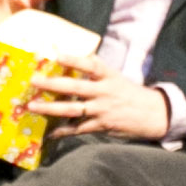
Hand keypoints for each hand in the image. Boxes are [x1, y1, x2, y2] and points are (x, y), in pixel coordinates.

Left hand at [30, 60, 167, 140]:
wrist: (154, 115)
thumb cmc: (130, 93)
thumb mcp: (116, 76)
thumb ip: (97, 68)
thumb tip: (80, 53)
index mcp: (108, 76)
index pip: (90, 65)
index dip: (73, 59)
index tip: (56, 54)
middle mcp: (104, 92)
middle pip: (75, 88)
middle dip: (52, 85)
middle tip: (34, 81)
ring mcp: (102, 110)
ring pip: (72, 110)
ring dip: (50, 109)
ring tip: (32, 107)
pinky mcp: (101, 126)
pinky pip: (78, 129)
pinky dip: (63, 131)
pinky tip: (49, 133)